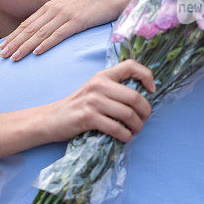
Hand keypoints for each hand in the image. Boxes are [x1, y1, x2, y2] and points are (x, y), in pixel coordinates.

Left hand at [0, 0, 140, 60]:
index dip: (14, 36)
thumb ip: (57, 18)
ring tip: (14, 57)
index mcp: (51, 6)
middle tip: (1, 55)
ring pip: (40, 33)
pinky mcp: (77, 21)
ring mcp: (65, 14)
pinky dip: (46, 44)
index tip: (2, 47)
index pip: (27, 23)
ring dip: (25, 46)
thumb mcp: (70, 8)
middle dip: (14, 43)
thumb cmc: (93, 5)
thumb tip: (45, 32)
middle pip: (30, 29)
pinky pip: (59, 34)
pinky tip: (37, 52)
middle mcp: (54, 9)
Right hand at [41, 59, 155, 142]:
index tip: (151, 90)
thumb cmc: (78, 106)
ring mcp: (92, 101)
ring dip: (137, 127)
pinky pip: (116, 128)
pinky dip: (125, 135)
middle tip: (143, 120)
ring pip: (128, 114)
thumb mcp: (95, 90)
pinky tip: (125, 137)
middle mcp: (98, 85)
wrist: (52, 119)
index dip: (147, 76)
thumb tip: (142, 98)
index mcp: (102, 76)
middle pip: (135, 97)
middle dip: (145, 112)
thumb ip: (113, 89)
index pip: (131, 66)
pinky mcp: (88, 118)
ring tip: (135, 131)